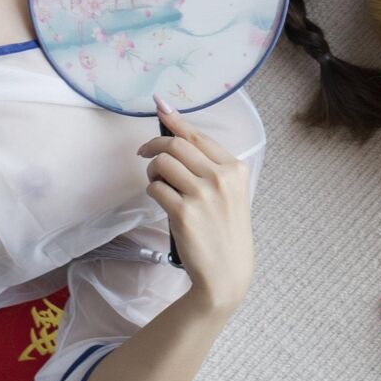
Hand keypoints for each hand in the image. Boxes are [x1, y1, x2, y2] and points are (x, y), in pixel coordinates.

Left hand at [139, 101, 254, 315]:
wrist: (226, 274)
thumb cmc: (226, 233)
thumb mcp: (232, 194)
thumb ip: (211, 168)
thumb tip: (178, 140)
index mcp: (235, 168)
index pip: (198, 136)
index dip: (175, 120)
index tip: (160, 106)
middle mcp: (220, 177)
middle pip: (176, 145)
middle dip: (155, 145)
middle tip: (145, 154)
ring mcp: (202, 194)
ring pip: (163, 163)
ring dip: (152, 169)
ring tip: (156, 180)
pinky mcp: (182, 212)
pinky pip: (155, 188)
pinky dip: (153, 190)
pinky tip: (160, 199)